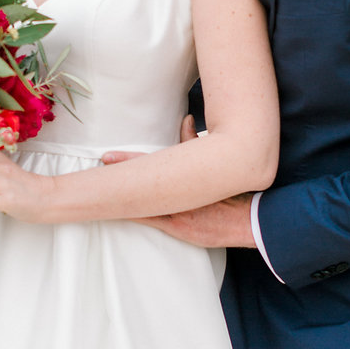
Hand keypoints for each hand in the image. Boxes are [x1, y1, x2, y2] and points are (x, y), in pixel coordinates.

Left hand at [101, 120, 255, 247]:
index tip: (107, 157)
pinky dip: (135, 214)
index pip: (151, 166)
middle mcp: (180, 196)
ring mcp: (178, 214)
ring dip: (121, 196)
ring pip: (142, 204)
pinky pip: (151, 221)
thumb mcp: (215, 163)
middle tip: (100, 165)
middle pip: (142, 184)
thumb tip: (187, 119)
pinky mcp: (180, 229)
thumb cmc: (233, 190)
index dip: (129, 161)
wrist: (251, 219)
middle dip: (121, 173)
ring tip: (98, 191)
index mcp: (187, 178)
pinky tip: (116, 212)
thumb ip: (195, 143)